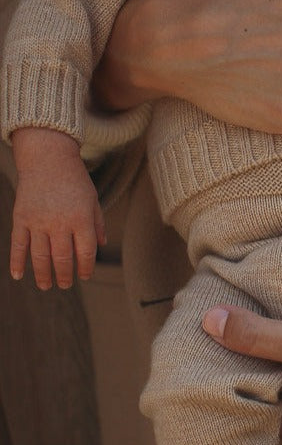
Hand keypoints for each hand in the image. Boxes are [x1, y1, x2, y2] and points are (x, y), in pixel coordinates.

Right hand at [10, 128, 105, 288]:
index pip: (85, 252)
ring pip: (40, 256)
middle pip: (63, 258)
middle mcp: (60, 223)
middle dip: (65, 276)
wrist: (48, 158)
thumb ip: (98, 223)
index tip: (85, 276)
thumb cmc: (75, 180)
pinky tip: (18, 276)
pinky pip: (18, 245)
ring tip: (46, 286)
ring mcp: (38, 221)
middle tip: (65, 285)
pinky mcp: (21, 218)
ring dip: (43, 274)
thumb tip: (101, 245)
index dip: (86, 268)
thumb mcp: (93, 200)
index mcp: (81, 220)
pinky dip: (17, 262)